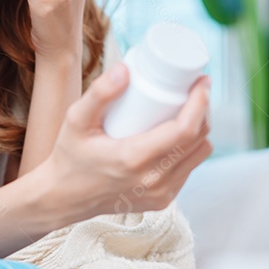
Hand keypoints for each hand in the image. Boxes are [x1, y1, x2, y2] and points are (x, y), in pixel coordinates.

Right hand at [35, 61, 212, 223]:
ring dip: (200, 129)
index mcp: (134, 159)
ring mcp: (161, 194)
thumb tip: (126, 68)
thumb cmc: (70, 156)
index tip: (201, 81)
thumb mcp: (76, 119)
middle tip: (196, 88)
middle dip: (203, 109)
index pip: (185, 130)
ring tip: (190, 107)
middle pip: (198, 139)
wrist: (64, 198)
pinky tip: (183, 132)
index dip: (200, 103)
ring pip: (199, 154)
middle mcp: (153, 180)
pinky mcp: (163, 200)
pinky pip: (189, 168)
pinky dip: (191, 148)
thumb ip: (99, 93)